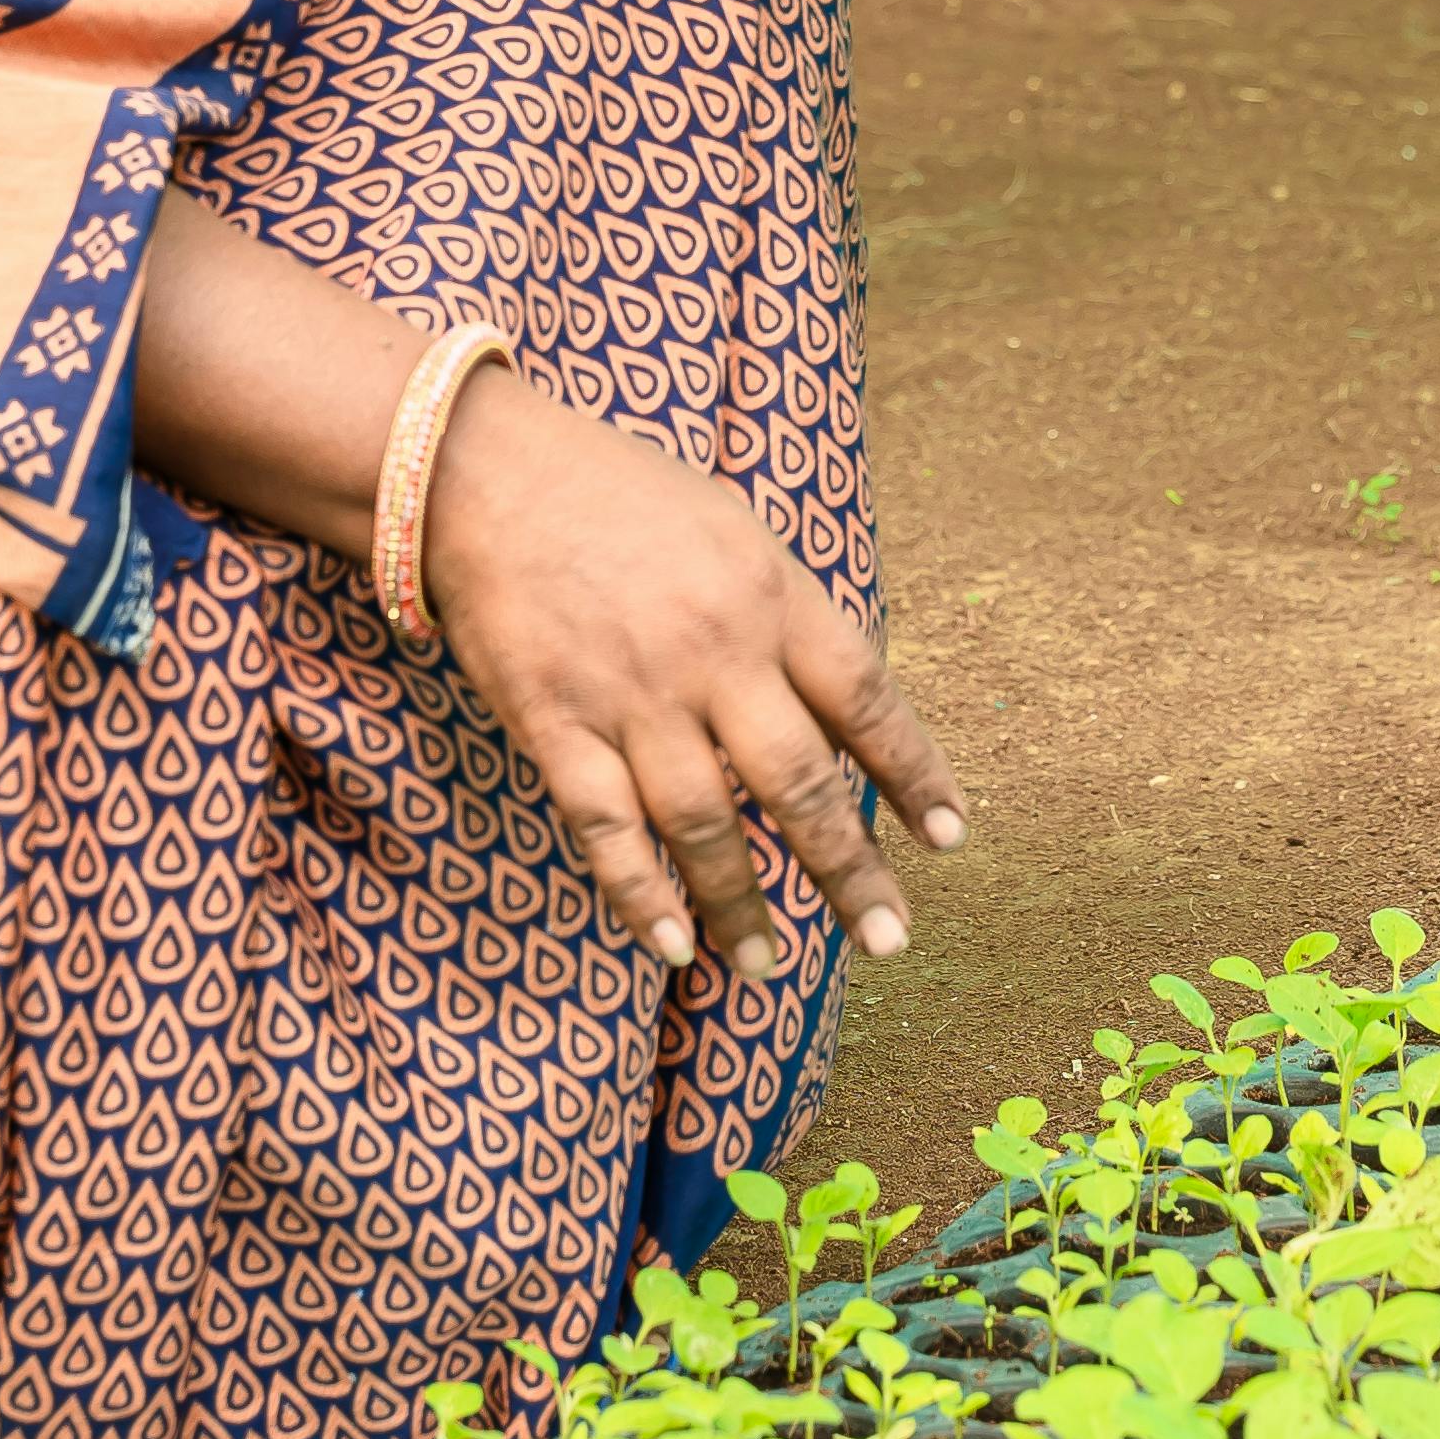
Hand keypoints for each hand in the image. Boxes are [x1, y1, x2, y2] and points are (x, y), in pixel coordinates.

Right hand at [418, 372, 964, 980]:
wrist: (488, 474)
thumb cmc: (625, 500)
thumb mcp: (736, 534)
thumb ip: (789, 622)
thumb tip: (846, 715)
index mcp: (771, 596)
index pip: (866, 699)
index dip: (914, 774)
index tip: (951, 837)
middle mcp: (713, 653)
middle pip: (798, 782)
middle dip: (849, 872)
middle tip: (887, 940)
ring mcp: (631, 695)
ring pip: (705, 824)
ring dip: (743, 906)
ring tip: (768, 964)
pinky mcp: (554, 724)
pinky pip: (607, 828)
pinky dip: (642, 894)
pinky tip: (674, 945)